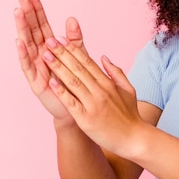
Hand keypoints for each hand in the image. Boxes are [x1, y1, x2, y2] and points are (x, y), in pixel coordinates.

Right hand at [14, 0, 85, 124]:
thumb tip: (72, 18)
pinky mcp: (36, 82)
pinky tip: (19, 41)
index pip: (42, 26)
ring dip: (22, 28)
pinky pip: (28, 66)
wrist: (75, 110)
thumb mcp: (77, 58)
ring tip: (18, 12)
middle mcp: (41, 56)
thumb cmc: (74, 84)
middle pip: (32, 31)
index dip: (37, 11)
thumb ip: (74, 40)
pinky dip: (23, 53)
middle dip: (27, 14)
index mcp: (51, 49)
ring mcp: (37, 68)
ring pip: (28, 45)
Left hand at [41, 35, 141, 155]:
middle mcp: (100, 91)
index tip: (61, 39)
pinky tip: (51, 82)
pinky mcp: (86, 119)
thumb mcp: (128, 89)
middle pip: (78, 68)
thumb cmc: (130, 116)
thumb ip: (116, 72)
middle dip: (62, 53)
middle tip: (49, 40)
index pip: (88, 62)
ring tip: (45, 56)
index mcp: (108, 83)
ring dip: (58, 67)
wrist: (134, 139)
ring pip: (73, 81)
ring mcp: (93, 104)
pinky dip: (61, 91)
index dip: (73, 49)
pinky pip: (71, 102)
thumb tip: (104, 57)